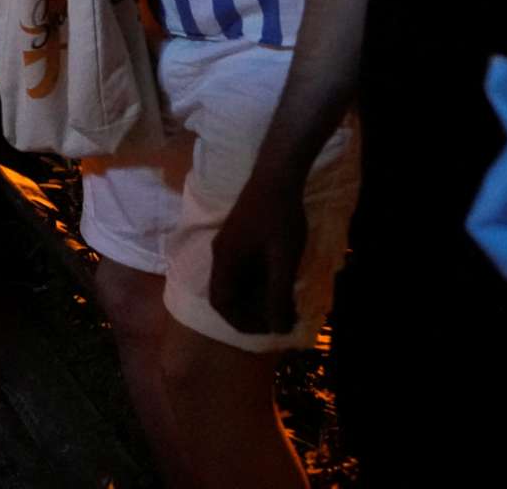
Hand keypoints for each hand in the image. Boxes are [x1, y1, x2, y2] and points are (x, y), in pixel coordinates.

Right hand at [209, 176, 308, 338]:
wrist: (277, 176)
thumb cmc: (279, 218)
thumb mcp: (282, 260)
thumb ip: (278, 294)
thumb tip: (277, 329)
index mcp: (225, 261)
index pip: (222, 302)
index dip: (242, 322)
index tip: (269, 329)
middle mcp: (221, 255)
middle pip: (227, 294)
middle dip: (252, 312)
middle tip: (281, 319)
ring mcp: (229, 245)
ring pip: (236, 283)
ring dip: (257, 298)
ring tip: (285, 305)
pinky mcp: (240, 238)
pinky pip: (243, 270)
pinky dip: (259, 284)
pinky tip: (281, 283)